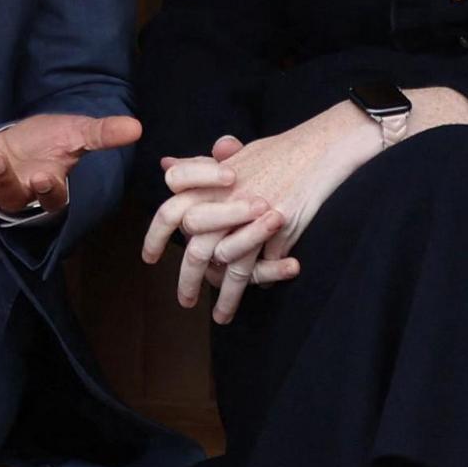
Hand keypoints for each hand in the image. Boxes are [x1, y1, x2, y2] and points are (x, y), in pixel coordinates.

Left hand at [0, 113, 143, 218]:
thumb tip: (136, 127)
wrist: (24, 142)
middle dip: (0, 180)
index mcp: (48, 188)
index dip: (45, 192)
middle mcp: (18, 197)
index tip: (44, 176)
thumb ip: (103, 133)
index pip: (50, 198)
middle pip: (8, 201)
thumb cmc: (51, 140)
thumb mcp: (77, 132)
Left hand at [142, 106, 380, 322]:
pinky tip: (258, 290)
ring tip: (221, 316)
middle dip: (188, 282)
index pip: (170, 213)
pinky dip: (261, 280)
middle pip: (197, 251)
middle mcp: (226, 204)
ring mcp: (252, 221)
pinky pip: (264, 267)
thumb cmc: (277, 152)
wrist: (317, 150)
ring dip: (226, 297)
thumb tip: (165, 164)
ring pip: (231, 268)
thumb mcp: (233, 155)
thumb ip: (199, 166)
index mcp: (208, 185)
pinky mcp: (278, 234)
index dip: (156, 237)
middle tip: (186, 301)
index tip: (150, 259)